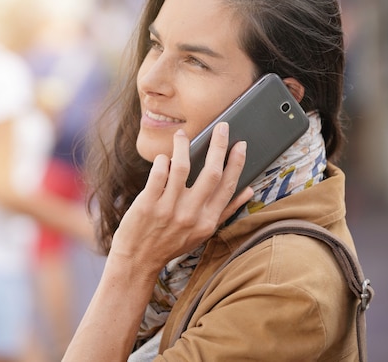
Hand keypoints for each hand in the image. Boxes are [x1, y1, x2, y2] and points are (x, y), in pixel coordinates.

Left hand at [110, 122, 252, 277]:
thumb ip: (225, 211)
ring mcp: (169, 209)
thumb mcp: (203, 232)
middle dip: (219, 146)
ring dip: (184, 146)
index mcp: (207, 221)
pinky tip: (164, 157)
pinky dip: (163, 160)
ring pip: (182, 166)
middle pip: (211, 173)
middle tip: (222, 127)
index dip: (236, 163)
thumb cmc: (171, 243)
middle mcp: (191, 215)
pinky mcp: (148, 204)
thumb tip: (249, 191)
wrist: (138, 260)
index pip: (228, 186)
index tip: (241, 144)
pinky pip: (159, 173)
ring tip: (182, 135)